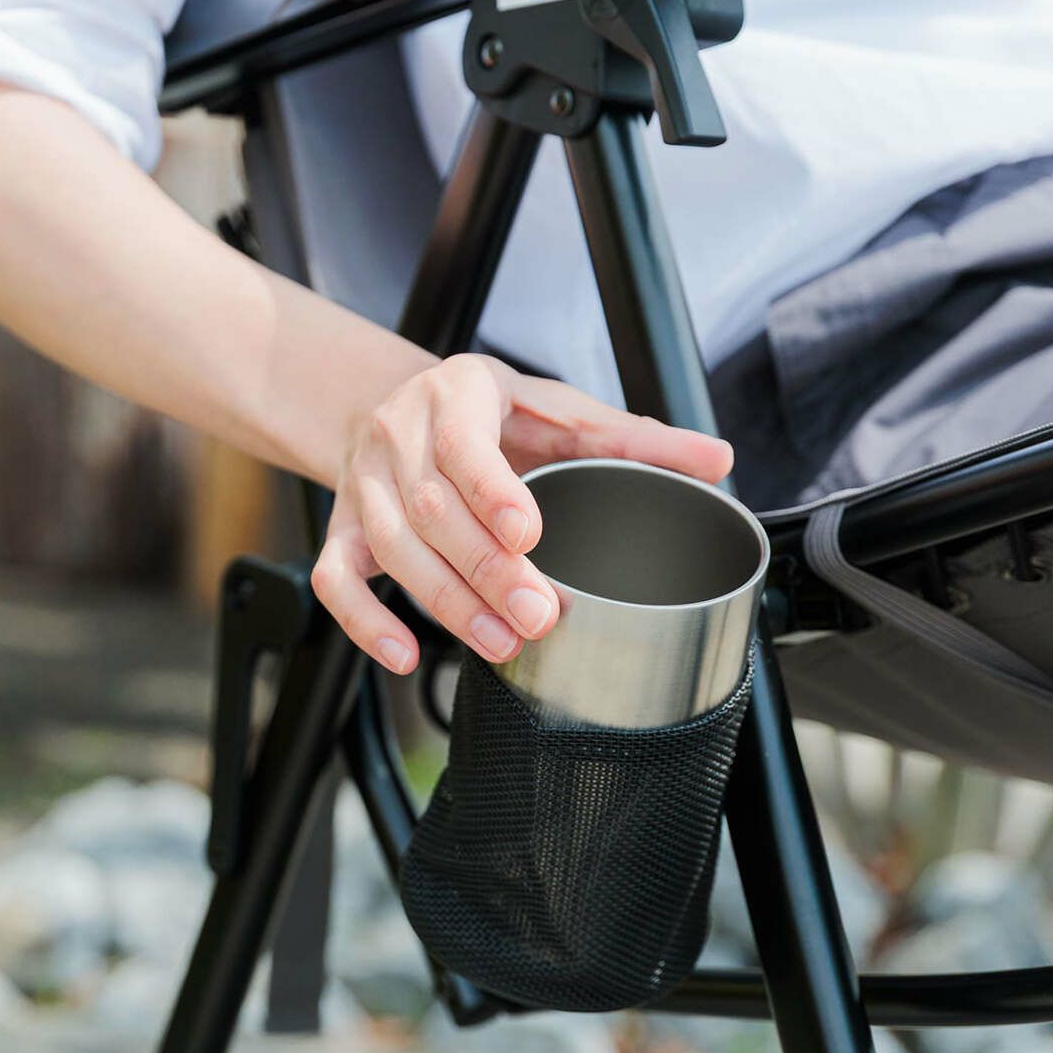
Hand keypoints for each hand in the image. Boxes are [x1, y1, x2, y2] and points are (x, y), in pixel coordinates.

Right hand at [311, 354, 732, 672]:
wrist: (398, 402)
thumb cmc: (491, 414)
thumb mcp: (560, 409)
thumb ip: (637, 438)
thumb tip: (718, 461)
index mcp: (458, 397)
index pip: (464, 445)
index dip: (492, 492)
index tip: (529, 536)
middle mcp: (400, 439)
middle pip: (431, 512)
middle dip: (486, 572)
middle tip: (538, 616)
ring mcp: (363, 487)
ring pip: (389, 551)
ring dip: (445, 604)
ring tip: (502, 645)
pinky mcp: (341, 529)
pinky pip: (333, 579)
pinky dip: (364, 622)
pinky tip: (405, 656)